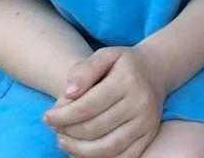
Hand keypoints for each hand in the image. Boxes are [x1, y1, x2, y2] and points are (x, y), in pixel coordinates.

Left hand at [43, 46, 166, 157]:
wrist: (157, 71)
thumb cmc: (123, 64)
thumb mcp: (104, 56)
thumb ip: (84, 70)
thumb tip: (68, 93)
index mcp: (128, 80)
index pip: (87, 106)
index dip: (61, 116)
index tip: (47, 116)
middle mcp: (141, 103)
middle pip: (93, 129)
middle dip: (66, 132)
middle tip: (54, 127)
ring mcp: (147, 123)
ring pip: (105, 149)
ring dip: (77, 150)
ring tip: (64, 140)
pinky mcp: (149, 136)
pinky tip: (82, 150)